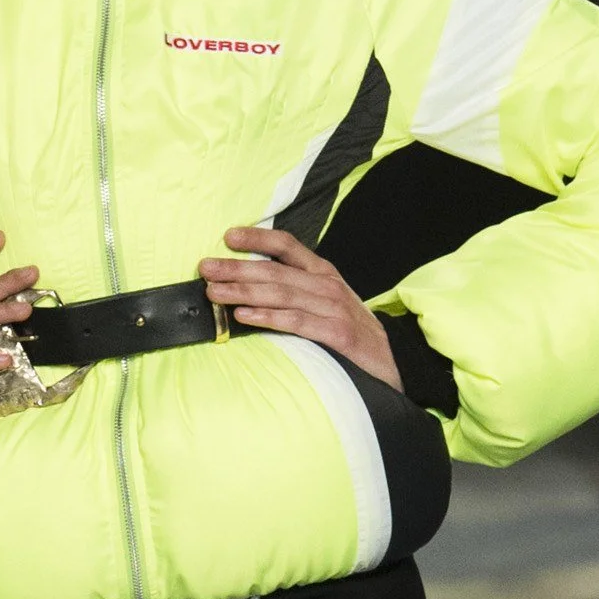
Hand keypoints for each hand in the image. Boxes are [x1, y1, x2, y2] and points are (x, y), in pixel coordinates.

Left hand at [198, 224, 401, 388]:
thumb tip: (253, 284)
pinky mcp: (336, 334)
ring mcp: (333, 308)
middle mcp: (327, 285)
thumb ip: (297, 290)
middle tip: (204, 267)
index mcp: (323, 272)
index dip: (258, 237)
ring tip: (213, 292)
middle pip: (275, 270)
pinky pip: (295, 322)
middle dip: (236, 268)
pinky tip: (243, 315)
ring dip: (243, 291)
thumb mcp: (326, 302)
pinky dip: (267, 317)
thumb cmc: (350, 332)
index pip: (287, 245)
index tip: (228, 236)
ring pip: (281, 293)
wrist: (393, 363)